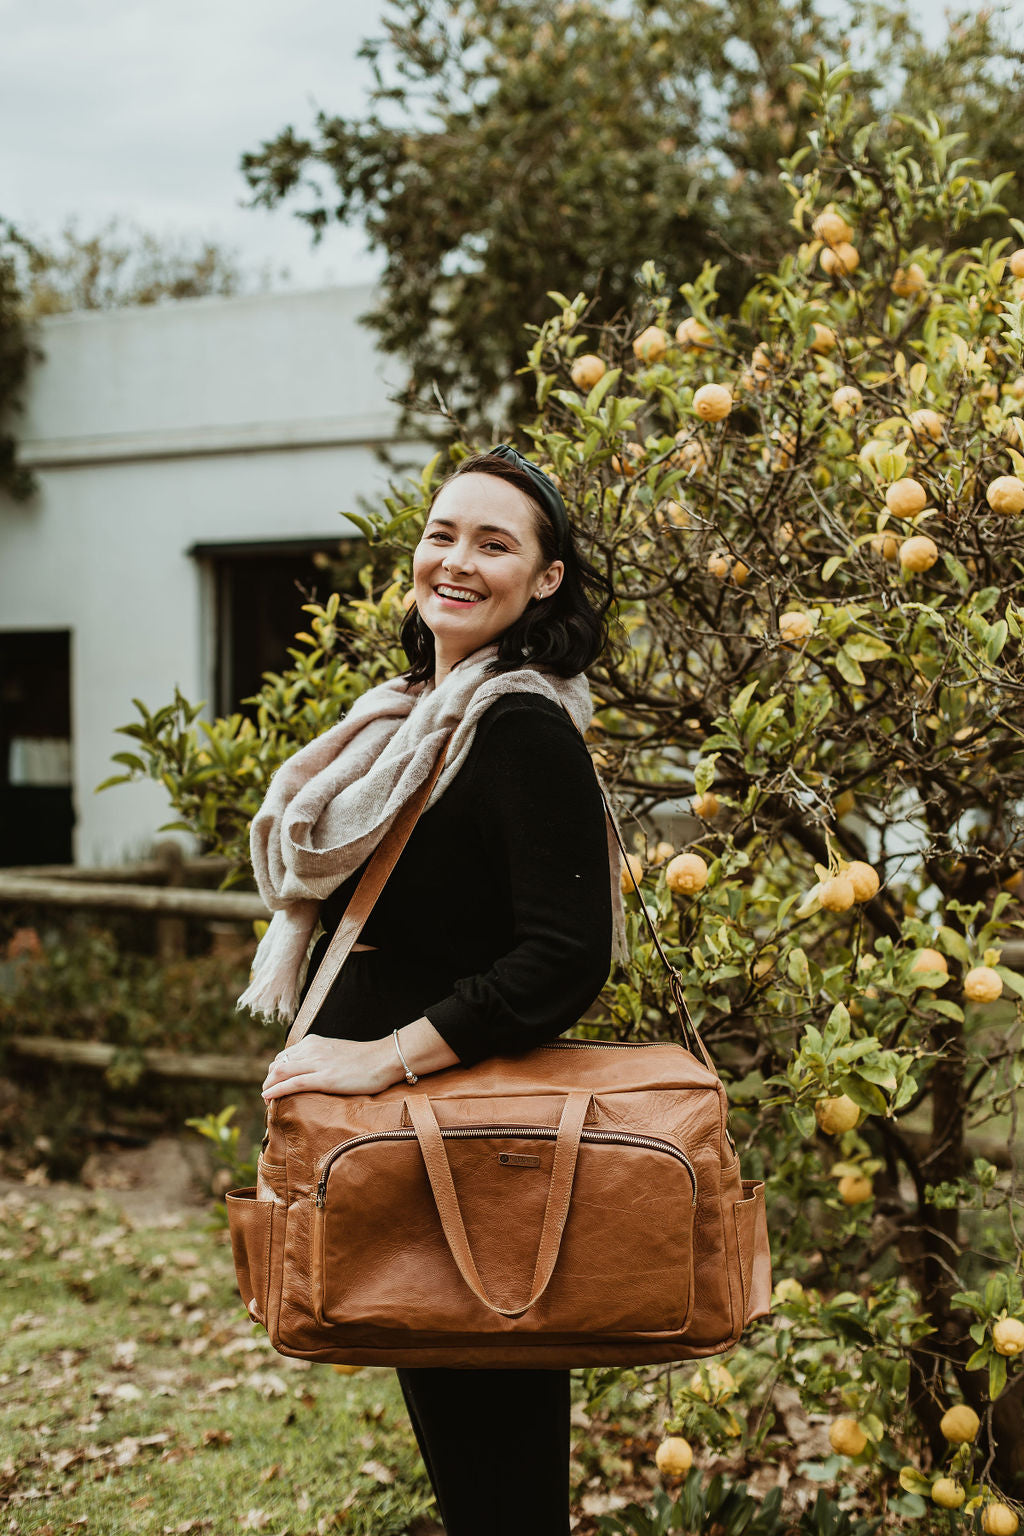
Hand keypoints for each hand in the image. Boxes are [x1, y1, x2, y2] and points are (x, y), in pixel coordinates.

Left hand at [262, 1034, 398, 1101]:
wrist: (384, 1059)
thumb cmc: (366, 1059)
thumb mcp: (338, 1051)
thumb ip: (323, 1057)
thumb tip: (314, 1070)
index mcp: (314, 1042)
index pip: (285, 1055)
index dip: (275, 1070)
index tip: (274, 1082)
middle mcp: (312, 1049)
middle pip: (278, 1064)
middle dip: (269, 1079)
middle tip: (267, 1093)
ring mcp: (318, 1063)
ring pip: (281, 1072)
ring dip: (268, 1086)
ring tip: (265, 1099)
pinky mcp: (324, 1078)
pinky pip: (293, 1084)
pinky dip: (276, 1091)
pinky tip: (268, 1098)